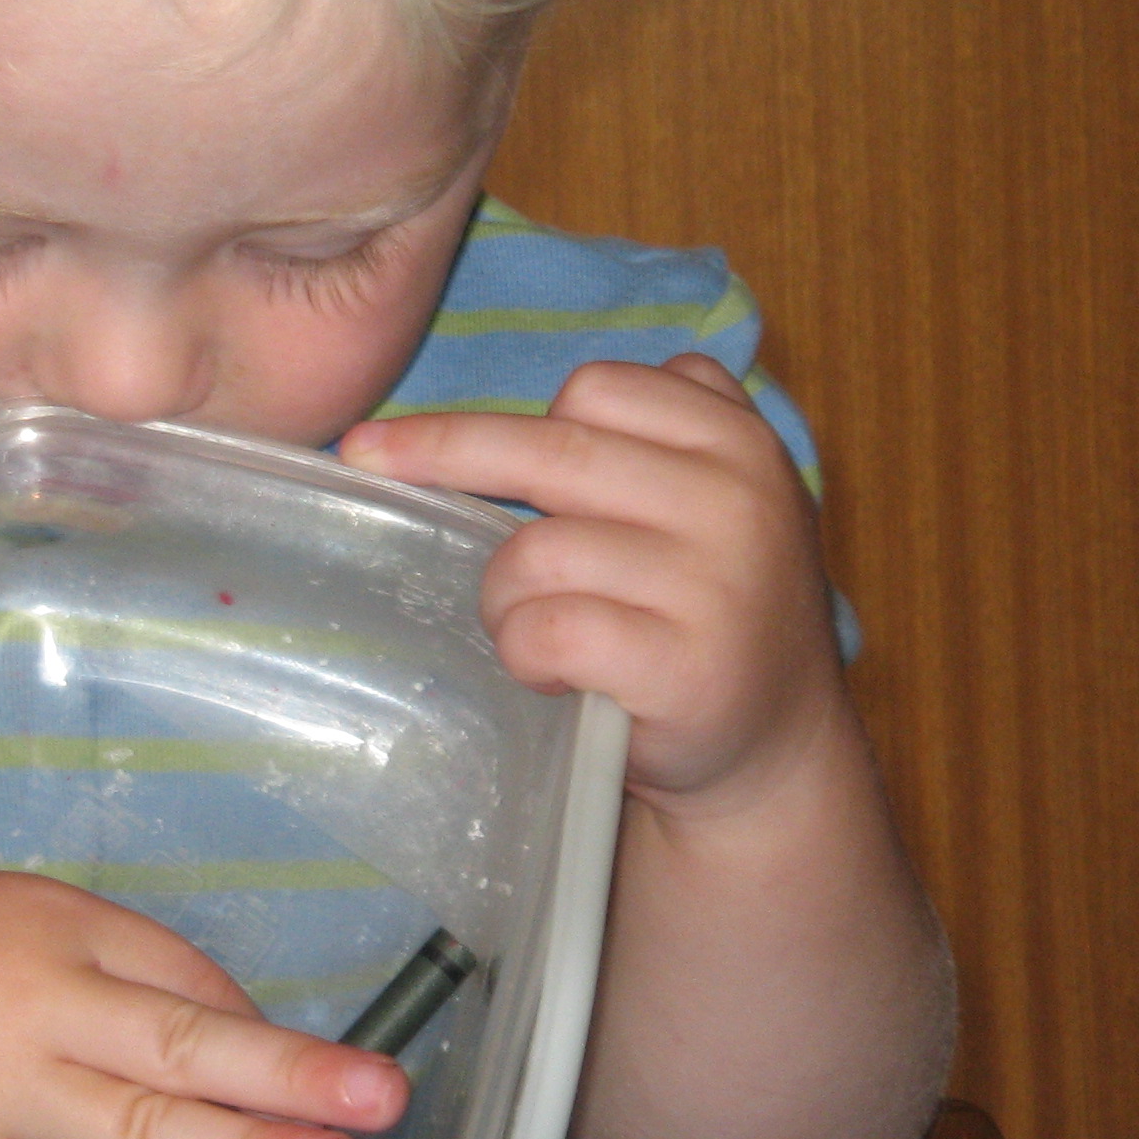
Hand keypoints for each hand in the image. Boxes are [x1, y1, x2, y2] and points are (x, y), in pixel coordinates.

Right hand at [0, 868, 408, 1138]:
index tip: (312, 1071)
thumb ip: (98, 973)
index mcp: (52, 922)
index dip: (256, 1028)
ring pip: (140, 1131)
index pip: (183, 974)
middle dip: (292, 1075)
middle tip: (379, 1100)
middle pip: (184, 1042)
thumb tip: (217, 1042)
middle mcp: (34, 998)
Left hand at [339, 354, 844, 819]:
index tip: (439, 437)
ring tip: (535, 629)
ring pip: (534, 552)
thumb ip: (639, 438)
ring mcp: (715, 585)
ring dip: (502, 596)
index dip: (511, 417)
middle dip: (442, 452)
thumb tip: (474, 410)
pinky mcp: (683, 666)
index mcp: (738, 443)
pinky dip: (521, 653)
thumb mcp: (704, 500)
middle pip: (551, 449)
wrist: (774, 748)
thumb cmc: (701, 611)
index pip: (598, 389)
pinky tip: (548, 673)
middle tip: (365, 453)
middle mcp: (738, 500)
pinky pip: (544, 631)